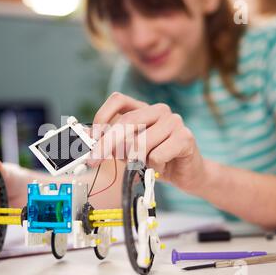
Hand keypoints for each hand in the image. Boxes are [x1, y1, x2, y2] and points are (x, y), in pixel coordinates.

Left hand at [87, 92, 206, 192]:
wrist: (188, 174)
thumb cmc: (156, 160)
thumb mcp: (128, 150)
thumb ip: (112, 143)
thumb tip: (88, 139)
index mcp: (144, 109)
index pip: (118, 100)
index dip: (101, 116)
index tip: (92, 138)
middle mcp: (159, 110)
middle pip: (126, 122)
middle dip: (107, 144)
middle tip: (94, 160)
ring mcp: (174, 122)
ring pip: (140, 143)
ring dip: (136, 161)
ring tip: (145, 165)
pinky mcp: (185, 137)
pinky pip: (155, 156)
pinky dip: (153, 167)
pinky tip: (162, 167)